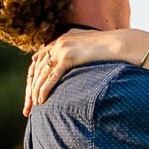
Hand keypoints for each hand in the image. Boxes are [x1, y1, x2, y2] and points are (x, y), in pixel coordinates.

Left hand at [23, 29, 141, 112]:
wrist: (121, 44)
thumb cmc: (109, 52)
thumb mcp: (89, 51)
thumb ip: (78, 56)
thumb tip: (74, 70)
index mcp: (61, 40)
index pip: (39, 61)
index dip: (33, 80)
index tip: (31, 95)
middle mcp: (58, 42)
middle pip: (36, 69)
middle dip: (30, 90)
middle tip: (27, 108)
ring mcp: (62, 48)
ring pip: (42, 74)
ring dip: (35, 92)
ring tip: (33, 107)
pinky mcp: (69, 56)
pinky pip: (52, 76)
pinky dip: (45, 89)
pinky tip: (41, 101)